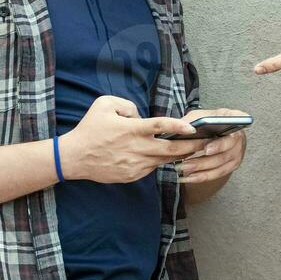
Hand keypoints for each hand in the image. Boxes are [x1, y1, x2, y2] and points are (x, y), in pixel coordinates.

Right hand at [60, 95, 208, 184]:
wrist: (74, 157)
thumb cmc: (90, 128)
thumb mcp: (105, 104)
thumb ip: (128, 105)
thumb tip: (141, 116)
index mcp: (132, 129)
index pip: (161, 126)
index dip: (179, 126)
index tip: (194, 128)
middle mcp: (137, 148)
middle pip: (171, 149)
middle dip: (191, 147)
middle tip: (206, 143)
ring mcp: (135, 165)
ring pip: (164, 160)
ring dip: (178, 155)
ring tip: (193, 149)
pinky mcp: (132, 175)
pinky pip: (151, 168)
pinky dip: (159, 161)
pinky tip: (166, 156)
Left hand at [174, 108, 248, 184]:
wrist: (217, 130)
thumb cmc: (208, 121)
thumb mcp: (199, 115)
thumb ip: (191, 121)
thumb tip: (180, 130)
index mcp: (235, 119)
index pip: (231, 132)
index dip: (220, 143)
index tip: (207, 149)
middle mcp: (239, 138)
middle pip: (224, 153)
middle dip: (204, 160)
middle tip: (187, 164)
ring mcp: (237, 153)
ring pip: (219, 166)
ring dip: (200, 170)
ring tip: (183, 169)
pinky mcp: (232, 165)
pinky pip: (217, 174)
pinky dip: (201, 176)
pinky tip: (188, 177)